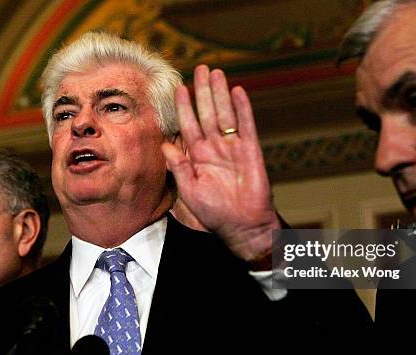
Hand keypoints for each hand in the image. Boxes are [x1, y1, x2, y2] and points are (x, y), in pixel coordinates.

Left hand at [162, 65, 280, 265]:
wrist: (242, 225)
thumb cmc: (215, 212)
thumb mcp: (190, 191)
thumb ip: (179, 168)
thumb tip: (165, 145)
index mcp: (198, 156)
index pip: (188, 125)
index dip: (183, 107)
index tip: (178, 88)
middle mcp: (215, 147)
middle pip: (207, 113)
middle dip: (203, 91)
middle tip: (201, 69)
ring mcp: (233, 147)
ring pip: (225, 114)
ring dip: (220, 93)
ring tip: (216, 73)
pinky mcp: (251, 151)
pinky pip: (246, 126)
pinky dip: (243, 109)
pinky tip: (238, 92)